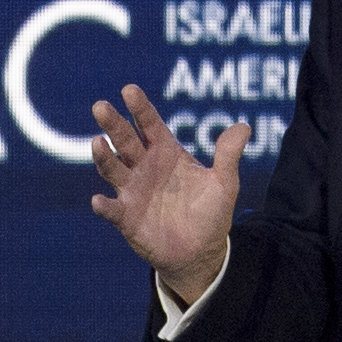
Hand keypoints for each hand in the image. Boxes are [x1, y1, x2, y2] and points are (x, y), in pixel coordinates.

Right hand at [88, 84, 247, 302]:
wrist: (202, 252)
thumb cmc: (210, 213)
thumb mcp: (224, 183)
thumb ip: (228, 155)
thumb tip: (244, 127)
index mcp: (166, 153)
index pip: (149, 124)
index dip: (140, 108)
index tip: (129, 90)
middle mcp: (145, 167)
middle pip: (125, 141)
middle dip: (113, 124)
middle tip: (100, 106)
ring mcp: (133, 192)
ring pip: (113, 169)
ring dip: (104, 157)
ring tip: (97, 142)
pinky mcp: (127, 218)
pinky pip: (113, 210)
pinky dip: (105, 206)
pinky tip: (99, 201)